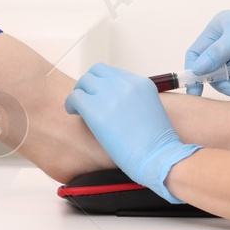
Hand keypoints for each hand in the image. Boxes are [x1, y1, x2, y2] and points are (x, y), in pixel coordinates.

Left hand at [64, 64, 200, 201]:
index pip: (113, 72)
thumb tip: (115, 103)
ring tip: (79, 108)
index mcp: (141, 83)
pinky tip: (74, 113)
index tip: (100, 95)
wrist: (158, 157)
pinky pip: (75, 98)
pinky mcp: (96, 110)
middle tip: (86, 99)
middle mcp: (125, 84)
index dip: (103, 83)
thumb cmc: (156, 144)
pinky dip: (71, 104)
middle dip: (89, 85)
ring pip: (84, 82)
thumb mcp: (150, 111)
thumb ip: (133, 100)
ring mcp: (110, 95)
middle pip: (97, 72)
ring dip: (80, 93)